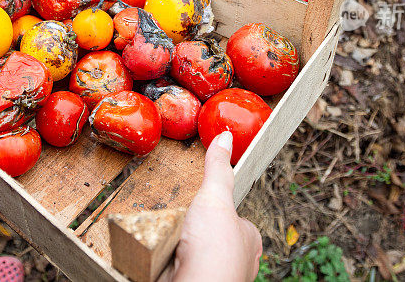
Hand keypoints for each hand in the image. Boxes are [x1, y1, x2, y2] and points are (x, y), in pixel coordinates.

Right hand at [161, 131, 262, 281]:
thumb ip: (219, 169)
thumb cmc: (215, 250)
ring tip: (163, 232)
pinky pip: (173, 263)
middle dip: (195, 228)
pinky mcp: (188, 281)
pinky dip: (163, 256)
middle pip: (212, 237)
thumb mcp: (215, 197)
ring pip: (192, 252)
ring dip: (178, 242)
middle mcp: (233, 262)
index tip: (206, 205)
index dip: (221, 212)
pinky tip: (157, 250)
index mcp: (247, 242)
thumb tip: (225, 137)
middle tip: (179, 216)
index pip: (238, 222)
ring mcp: (211, 275)